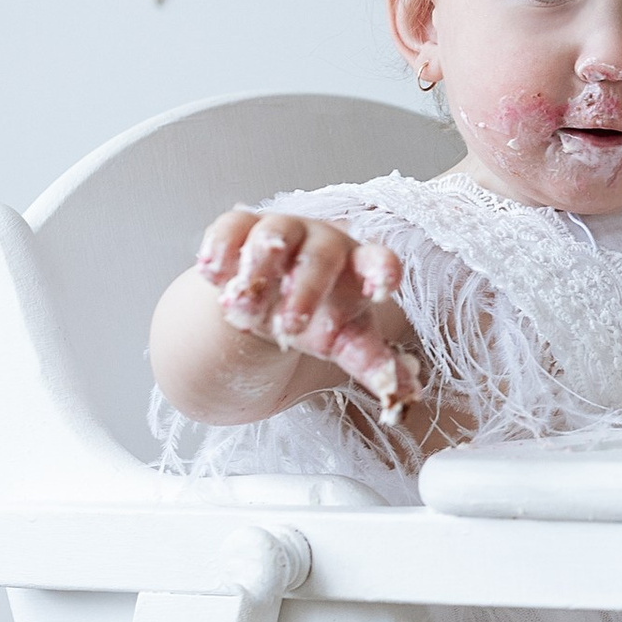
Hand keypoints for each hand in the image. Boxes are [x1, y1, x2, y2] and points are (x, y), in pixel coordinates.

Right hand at [196, 209, 426, 427]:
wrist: (269, 300)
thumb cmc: (320, 316)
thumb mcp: (347, 342)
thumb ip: (374, 364)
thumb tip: (406, 394)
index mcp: (358, 268)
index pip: (379, 260)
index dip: (382, 271)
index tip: (380, 290)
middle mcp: (324, 243)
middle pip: (321, 255)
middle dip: (305, 290)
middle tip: (290, 327)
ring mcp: (283, 230)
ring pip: (274, 235)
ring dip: (258, 270)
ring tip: (245, 307)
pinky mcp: (241, 228)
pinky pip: (231, 228)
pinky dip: (221, 250)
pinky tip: (215, 275)